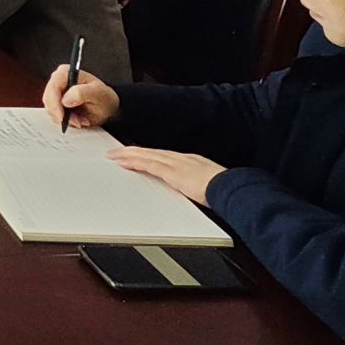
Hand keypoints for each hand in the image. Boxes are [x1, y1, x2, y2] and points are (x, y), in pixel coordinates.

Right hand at [41, 66, 119, 129]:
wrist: (106, 107)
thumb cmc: (104, 97)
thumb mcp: (98, 93)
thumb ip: (82, 93)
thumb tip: (66, 99)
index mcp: (66, 73)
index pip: (53, 87)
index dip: (54, 103)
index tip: (62, 117)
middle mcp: (58, 82)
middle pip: (49, 100)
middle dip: (62, 114)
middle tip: (77, 121)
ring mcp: (56, 94)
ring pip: (51, 110)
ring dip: (66, 119)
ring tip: (82, 119)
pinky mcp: (57, 105)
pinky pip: (55, 116)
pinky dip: (67, 122)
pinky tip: (78, 120)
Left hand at [108, 147, 225, 205]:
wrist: (231, 188)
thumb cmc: (225, 190)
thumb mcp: (210, 186)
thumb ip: (199, 186)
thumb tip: (198, 193)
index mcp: (191, 161)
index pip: (164, 156)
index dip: (149, 154)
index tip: (138, 154)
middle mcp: (181, 158)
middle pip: (152, 152)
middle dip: (133, 151)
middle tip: (117, 151)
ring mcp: (176, 163)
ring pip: (146, 155)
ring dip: (128, 155)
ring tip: (113, 155)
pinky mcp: (172, 171)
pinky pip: (148, 164)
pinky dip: (134, 162)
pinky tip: (122, 162)